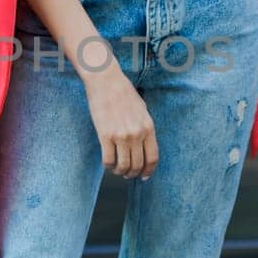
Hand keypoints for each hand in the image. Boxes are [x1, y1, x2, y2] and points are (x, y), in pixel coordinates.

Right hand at [82, 62, 158, 180]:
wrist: (106, 80)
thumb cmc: (123, 92)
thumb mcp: (142, 109)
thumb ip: (144, 127)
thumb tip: (144, 144)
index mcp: (148, 127)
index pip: (152, 157)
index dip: (149, 170)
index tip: (144, 176)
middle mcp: (137, 134)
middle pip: (138, 164)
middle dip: (133, 173)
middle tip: (128, 175)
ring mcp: (121, 136)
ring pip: (123, 165)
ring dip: (120, 172)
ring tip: (117, 170)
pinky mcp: (105, 135)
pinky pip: (108, 159)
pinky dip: (108, 166)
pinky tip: (107, 163)